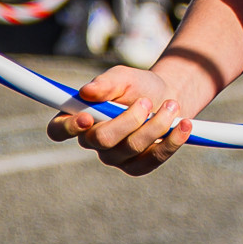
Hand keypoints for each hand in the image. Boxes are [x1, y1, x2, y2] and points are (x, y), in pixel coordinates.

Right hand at [46, 66, 191, 173]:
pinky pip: (153, 160)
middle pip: (101, 139)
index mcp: (79, 119)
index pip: (57, 131)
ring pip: (132, 147)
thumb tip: (87, 91)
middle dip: (128, 119)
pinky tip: (184, 125)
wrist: (168, 97)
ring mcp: (115, 157)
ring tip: (172, 105)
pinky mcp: (137, 167)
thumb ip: (106, 83)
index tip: (87, 116)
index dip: (68, 128)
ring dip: (156, 124)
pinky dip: (172, 141)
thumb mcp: (124, 77)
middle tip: (146, 101)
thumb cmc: (138, 86)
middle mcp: (92, 141)